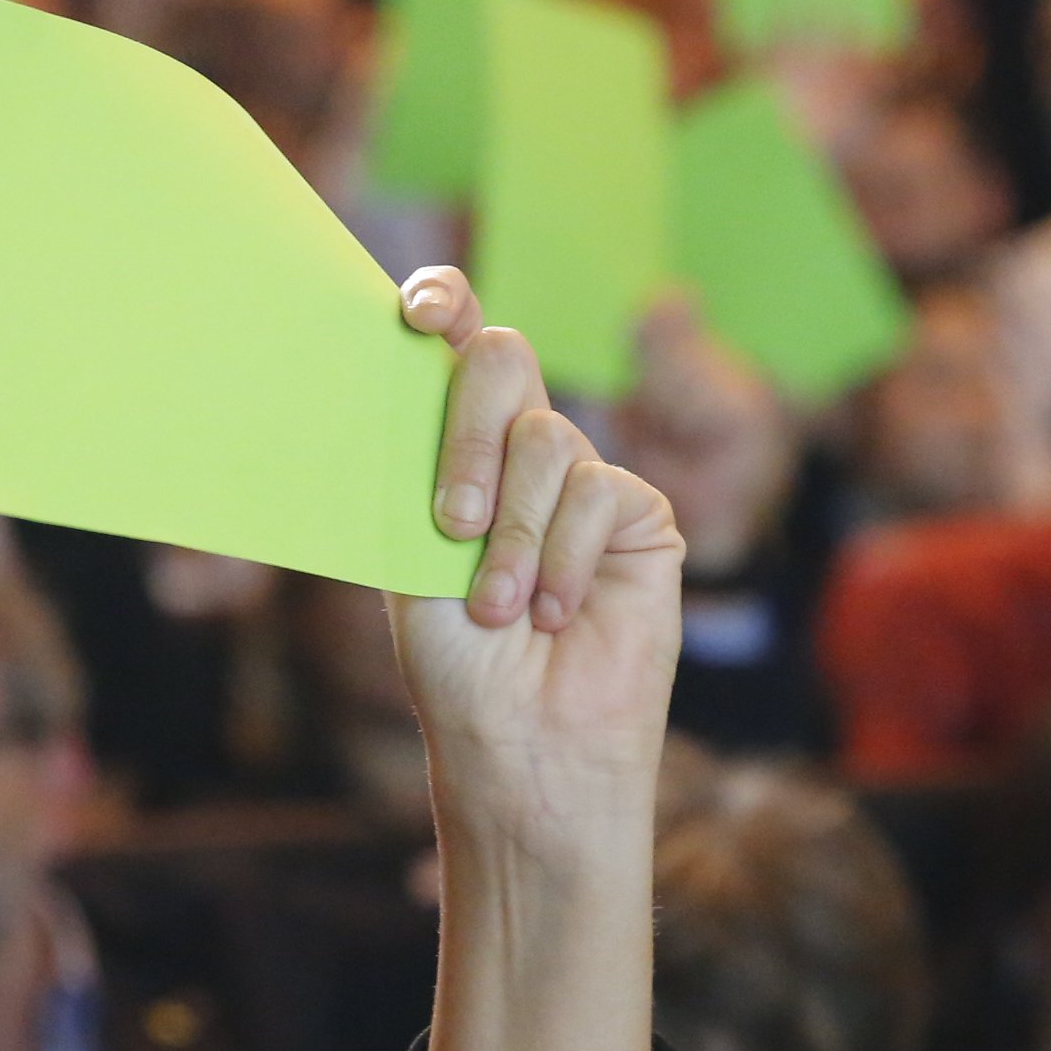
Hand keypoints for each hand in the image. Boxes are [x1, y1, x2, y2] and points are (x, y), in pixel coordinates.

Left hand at [389, 268, 685, 865]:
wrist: (522, 745)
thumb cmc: (457, 666)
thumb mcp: (411, 558)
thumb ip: (416, 466)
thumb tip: (409, 373)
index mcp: (454, 450)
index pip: (455, 348)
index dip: (445, 305)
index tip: (418, 314)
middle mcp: (521, 452)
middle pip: (504, 364)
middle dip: (469, 434)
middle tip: (450, 522)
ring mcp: (585, 480)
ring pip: (550, 438)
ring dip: (514, 532)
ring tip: (501, 609)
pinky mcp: (641, 516)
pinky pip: (600, 492)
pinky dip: (566, 558)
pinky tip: (556, 614)